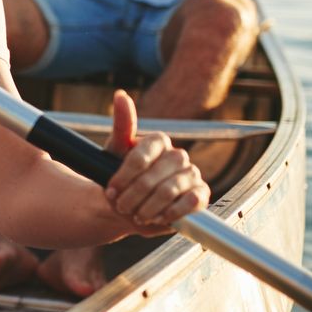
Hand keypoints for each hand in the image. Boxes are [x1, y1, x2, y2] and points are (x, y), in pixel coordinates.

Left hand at [101, 90, 208, 236]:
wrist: (131, 207)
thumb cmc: (122, 177)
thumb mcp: (115, 151)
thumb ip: (122, 125)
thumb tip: (120, 94)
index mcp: (158, 141)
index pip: (140, 157)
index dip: (123, 177)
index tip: (110, 190)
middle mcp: (178, 155)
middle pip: (153, 177)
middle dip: (133, 196)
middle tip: (121, 206)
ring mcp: (192, 174)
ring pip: (169, 191)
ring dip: (147, 208)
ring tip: (136, 214)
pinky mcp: (201, 194)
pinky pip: (190, 203)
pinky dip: (170, 213)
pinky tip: (157, 217)